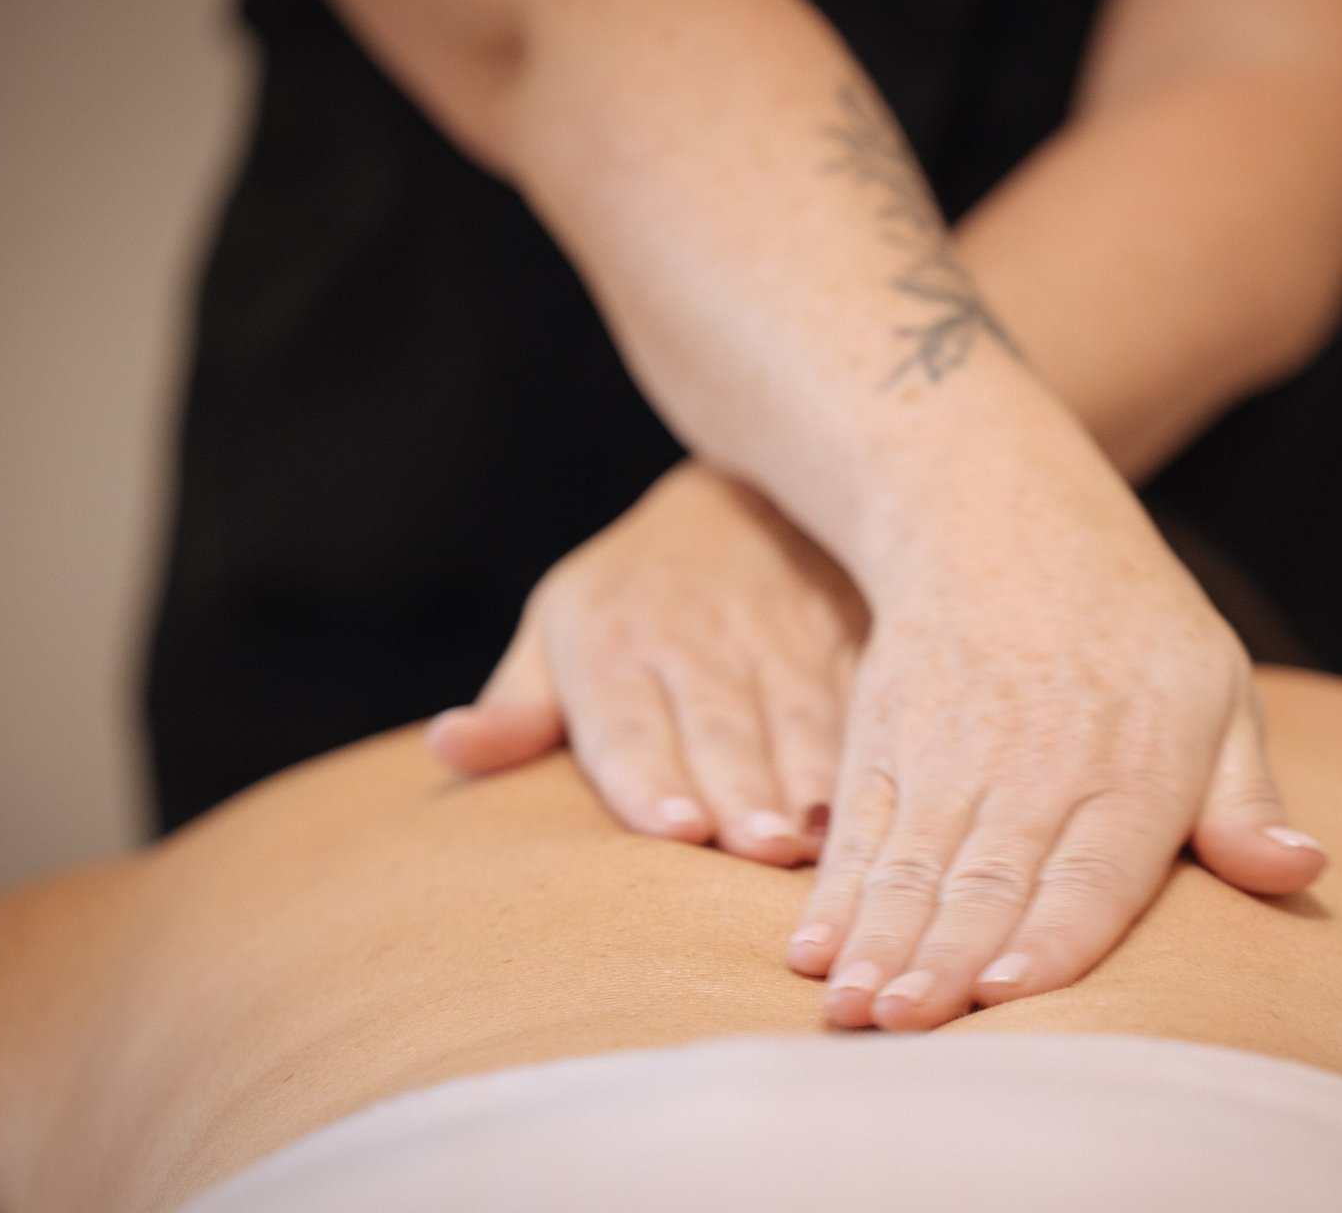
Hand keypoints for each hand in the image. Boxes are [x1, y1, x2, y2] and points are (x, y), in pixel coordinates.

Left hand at [427, 462, 867, 865]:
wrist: (743, 493)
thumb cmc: (633, 596)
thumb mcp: (559, 629)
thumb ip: (516, 705)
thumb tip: (450, 747)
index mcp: (613, 645)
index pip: (628, 724)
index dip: (651, 778)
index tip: (674, 827)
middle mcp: (699, 642)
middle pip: (722, 730)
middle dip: (742, 790)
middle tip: (758, 849)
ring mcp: (784, 636)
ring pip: (802, 717)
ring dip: (812, 781)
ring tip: (817, 841)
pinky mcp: (850, 635)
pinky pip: (865, 696)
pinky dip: (877, 747)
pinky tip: (891, 796)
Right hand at [785, 477, 1325, 1030]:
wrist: (1003, 524)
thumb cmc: (1133, 631)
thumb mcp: (1219, 696)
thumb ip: (1245, 802)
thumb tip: (1299, 870)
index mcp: (1130, 768)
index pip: (1092, 869)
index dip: (1052, 934)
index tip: (1010, 991)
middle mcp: (1033, 768)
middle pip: (988, 878)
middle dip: (944, 957)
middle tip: (907, 1026)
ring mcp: (948, 758)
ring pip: (912, 864)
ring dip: (879, 942)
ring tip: (852, 1008)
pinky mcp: (883, 747)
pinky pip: (856, 832)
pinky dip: (831, 896)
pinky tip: (808, 953)